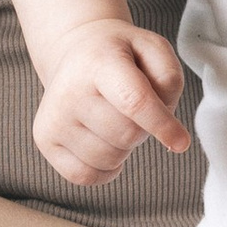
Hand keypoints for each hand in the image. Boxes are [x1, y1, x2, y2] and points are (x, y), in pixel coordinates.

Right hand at [33, 19, 190, 184]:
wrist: (76, 51)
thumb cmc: (122, 56)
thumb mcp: (154, 49)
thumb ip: (170, 80)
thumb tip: (168, 131)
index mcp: (100, 61)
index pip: (133, 101)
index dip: (162, 125)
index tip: (181, 143)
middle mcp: (69, 90)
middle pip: (127, 135)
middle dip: (144, 128)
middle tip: (134, 108)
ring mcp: (53, 118)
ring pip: (110, 159)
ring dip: (125, 147)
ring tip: (116, 118)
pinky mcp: (45, 140)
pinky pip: (87, 176)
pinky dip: (105, 167)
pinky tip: (104, 141)